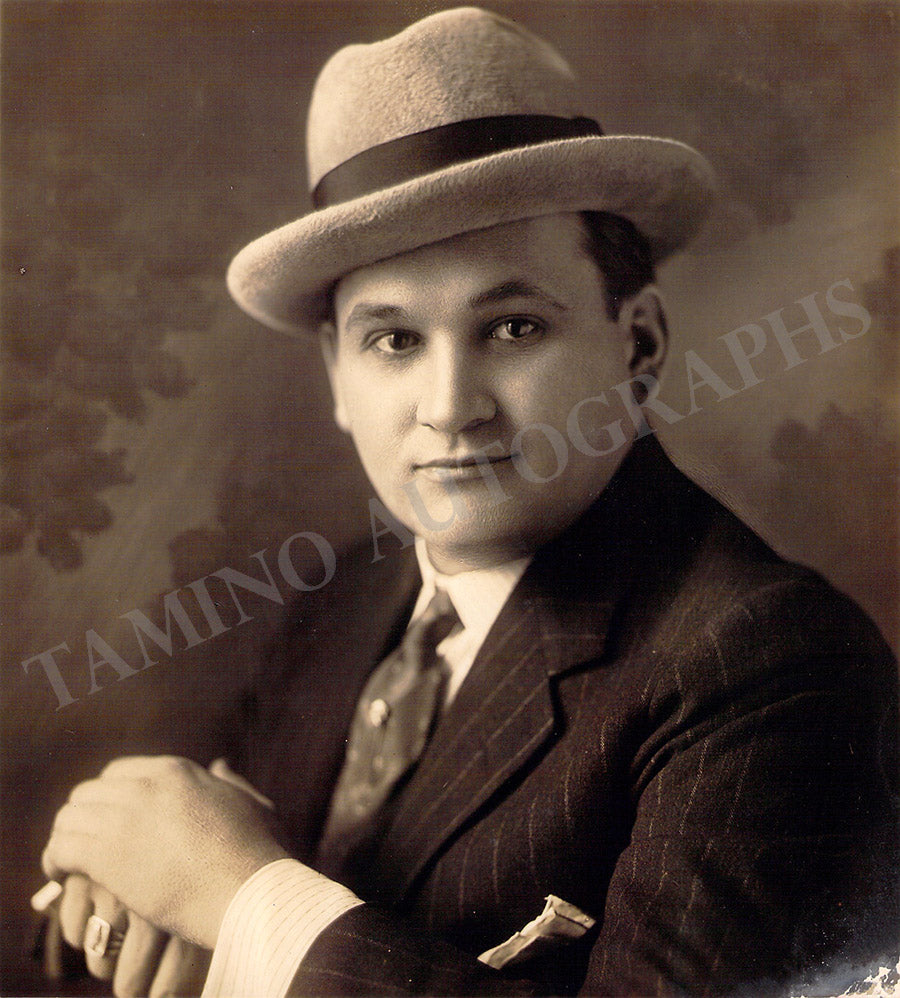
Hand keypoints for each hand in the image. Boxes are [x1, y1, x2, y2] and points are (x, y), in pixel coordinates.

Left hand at [42, 755, 288, 947]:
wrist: (249, 889)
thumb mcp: (247, 802)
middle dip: (82, 817)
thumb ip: (228, 781)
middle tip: (84, 843)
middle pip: (88, 792)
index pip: (118, 772)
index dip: (108, 796)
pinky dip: (55, 861)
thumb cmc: (256, 852)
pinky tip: (62, 876)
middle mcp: (145, 787)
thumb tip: (220, 765)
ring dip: (65, 839)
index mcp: (175, 771)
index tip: (107, 820)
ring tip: (66, 863)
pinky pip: (62, 849)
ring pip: (69, 818)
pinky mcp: (109, 856)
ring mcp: (125, 819)